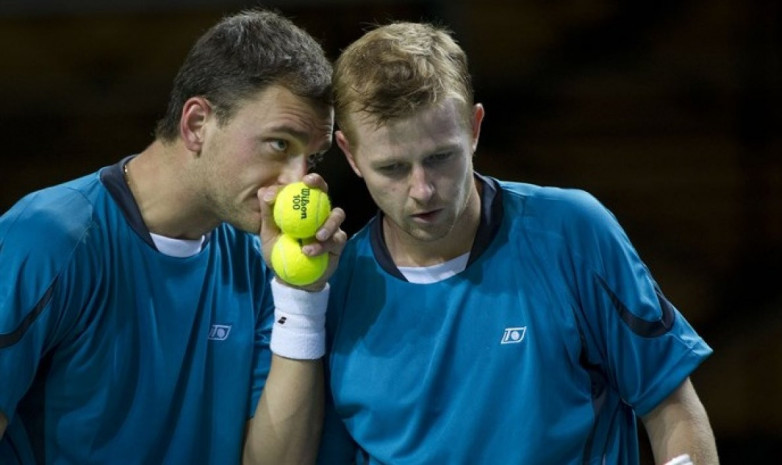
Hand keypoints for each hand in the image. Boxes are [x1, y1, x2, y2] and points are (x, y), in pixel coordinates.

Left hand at [257, 173, 346, 290]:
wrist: (290, 278)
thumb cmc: (279, 252)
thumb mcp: (268, 235)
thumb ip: (267, 214)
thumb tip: (264, 192)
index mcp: (303, 207)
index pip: (306, 188)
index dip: (307, 180)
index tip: (304, 180)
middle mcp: (319, 213)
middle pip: (325, 192)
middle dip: (321, 185)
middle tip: (312, 186)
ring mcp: (331, 227)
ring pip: (337, 215)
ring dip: (328, 222)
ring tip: (317, 235)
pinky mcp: (338, 243)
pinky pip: (337, 239)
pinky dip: (322, 245)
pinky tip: (309, 251)